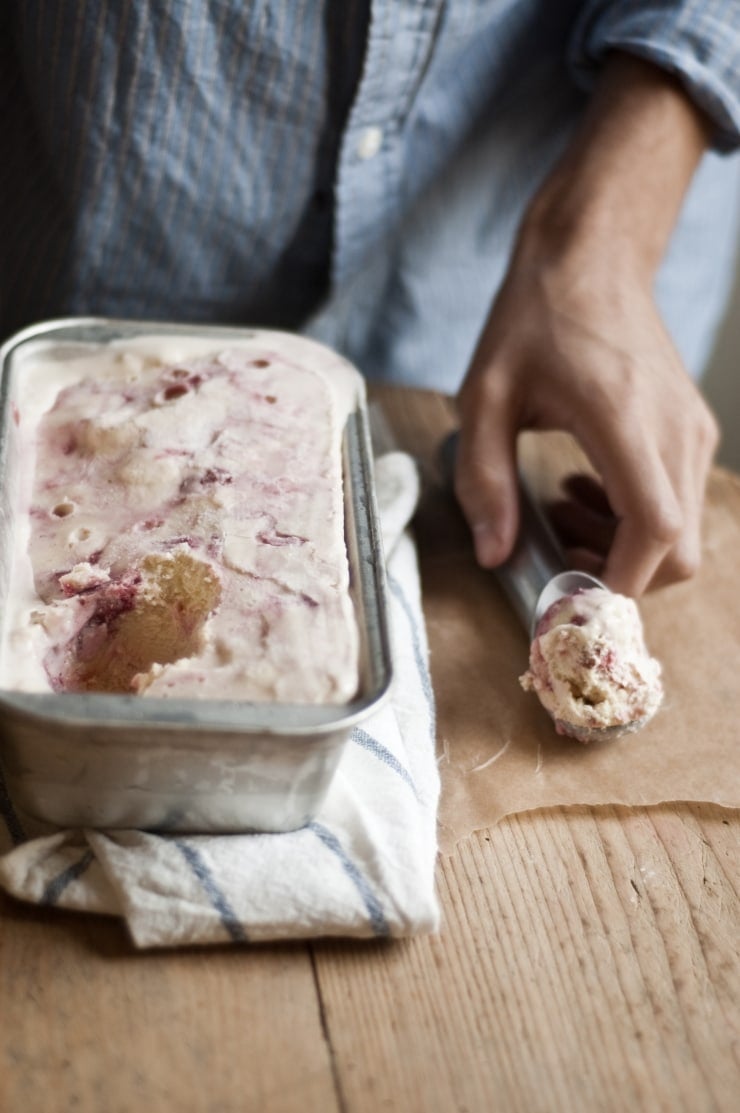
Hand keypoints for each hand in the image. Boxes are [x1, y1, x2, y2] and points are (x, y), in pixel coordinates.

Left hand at [454, 246, 718, 595]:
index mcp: (625, 419)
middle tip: (558, 548)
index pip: (655, 531)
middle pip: (679, 552)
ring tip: (560, 510)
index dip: (618, 581)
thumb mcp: (485, 396)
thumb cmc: (536, 319)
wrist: (592, 258)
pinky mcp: (692, 430)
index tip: (568, 593)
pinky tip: (585, 488)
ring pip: (682, 535)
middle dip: (617, 574)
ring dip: (621, 547)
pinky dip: (634, 520)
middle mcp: (674, 431)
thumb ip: (484, 479)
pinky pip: (679, 503)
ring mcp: (692, 431)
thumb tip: (495, 554)